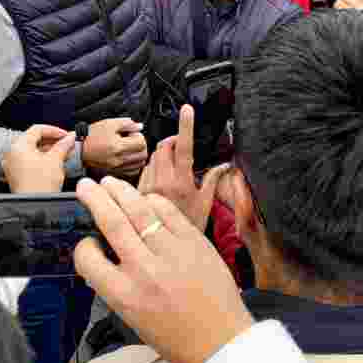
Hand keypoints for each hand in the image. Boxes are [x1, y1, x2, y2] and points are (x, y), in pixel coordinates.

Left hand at [2, 124, 72, 192]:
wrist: (33, 208)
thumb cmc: (39, 187)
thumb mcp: (56, 160)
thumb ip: (63, 146)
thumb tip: (69, 138)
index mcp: (18, 146)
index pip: (37, 129)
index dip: (54, 130)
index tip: (65, 135)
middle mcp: (12, 154)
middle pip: (35, 140)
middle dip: (53, 141)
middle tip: (67, 144)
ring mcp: (13, 165)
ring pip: (33, 151)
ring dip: (49, 151)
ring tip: (64, 154)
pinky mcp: (16, 175)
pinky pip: (30, 161)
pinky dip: (42, 160)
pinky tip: (55, 163)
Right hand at [74, 177, 253, 362]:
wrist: (221, 340)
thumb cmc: (177, 336)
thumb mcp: (133, 319)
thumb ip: (116, 287)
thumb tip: (104, 258)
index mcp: (124, 295)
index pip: (88, 258)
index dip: (83, 246)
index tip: (88, 242)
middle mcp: (144, 270)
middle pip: (111, 221)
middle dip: (94, 198)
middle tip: (85, 185)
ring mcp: (171, 252)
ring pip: (139, 209)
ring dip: (120, 191)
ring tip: (109, 183)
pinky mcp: (194, 241)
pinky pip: (168, 211)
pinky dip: (153, 201)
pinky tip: (145, 198)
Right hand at [84, 117, 148, 175]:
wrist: (79, 149)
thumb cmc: (91, 135)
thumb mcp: (109, 123)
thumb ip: (127, 123)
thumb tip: (140, 126)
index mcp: (117, 146)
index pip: (141, 142)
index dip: (138, 135)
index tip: (131, 132)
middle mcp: (118, 159)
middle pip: (143, 154)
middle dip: (141, 145)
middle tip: (133, 139)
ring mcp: (117, 167)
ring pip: (140, 164)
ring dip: (139, 154)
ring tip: (130, 147)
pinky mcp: (115, 171)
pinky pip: (133, 171)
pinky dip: (135, 164)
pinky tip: (129, 156)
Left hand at [138, 104, 230, 231]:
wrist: (167, 254)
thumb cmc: (191, 229)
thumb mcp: (206, 205)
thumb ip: (213, 180)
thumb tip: (225, 164)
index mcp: (181, 183)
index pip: (184, 147)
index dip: (186, 125)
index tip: (187, 109)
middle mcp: (161, 183)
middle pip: (163, 147)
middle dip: (172, 141)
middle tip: (181, 145)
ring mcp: (146, 188)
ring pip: (151, 158)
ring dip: (162, 155)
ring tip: (173, 168)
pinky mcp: (136, 194)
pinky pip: (143, 172)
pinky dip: (152, 169)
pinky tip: (160, 181)